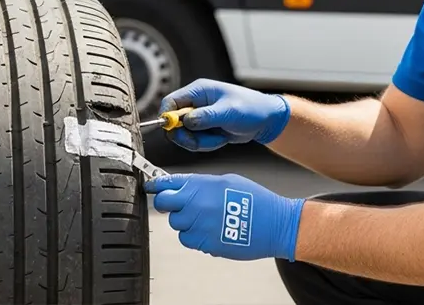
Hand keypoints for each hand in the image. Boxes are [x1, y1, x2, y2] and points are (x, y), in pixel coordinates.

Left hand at [145, 173, 304, 261]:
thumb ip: (201, 184)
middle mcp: (195, 203)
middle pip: (163, 204)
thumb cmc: (255, 200)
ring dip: (185, 221)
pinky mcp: (204, 243)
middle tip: (178, 204)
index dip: (155, 185)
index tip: (150, 186)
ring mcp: (198, 225)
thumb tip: (184, 187)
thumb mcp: (227, 180)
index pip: (166, 183)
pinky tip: (210, 229)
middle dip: (167, 204)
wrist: (273, 223)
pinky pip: (187, 239)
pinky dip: (194, 235)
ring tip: (205, 218)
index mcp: (200, 184)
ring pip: (175, 224)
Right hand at [159, 79, 290, 151]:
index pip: (170, 102)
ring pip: (184, 135)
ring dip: (200, 142)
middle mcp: (196, 103)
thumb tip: (185, 122)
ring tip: (219, 137)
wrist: (265, 120)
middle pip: (174, 123)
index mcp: (198, 91)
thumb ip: (206, 117)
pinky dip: (207, 145)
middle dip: (186, 136)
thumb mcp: (228, 112)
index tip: (174, 131)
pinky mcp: (205, 129)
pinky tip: (221, 139)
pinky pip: (195, 142)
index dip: (167, 117)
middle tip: (199, 142)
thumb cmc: (251, 108)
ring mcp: (200, 117)